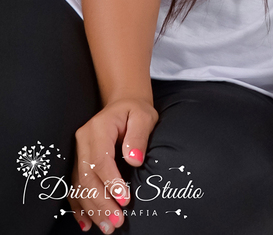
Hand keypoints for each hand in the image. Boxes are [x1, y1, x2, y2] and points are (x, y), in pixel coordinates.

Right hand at [70, 97, 157, 232]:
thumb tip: (135, 160)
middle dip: (101, 202)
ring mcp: (77, 154)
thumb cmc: (135, 111)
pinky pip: (74, 188)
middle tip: (116, 222)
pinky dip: (79, 207)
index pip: (100, 160)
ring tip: (107, 227)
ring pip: (79, 186)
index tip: (125, 200)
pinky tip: (86, 223)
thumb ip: (138, 137)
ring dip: (91, 209)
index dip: (111, 182)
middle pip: (87, 177)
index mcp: (98, 129)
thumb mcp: (143, 117)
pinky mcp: (78, 163)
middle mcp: (82, 143)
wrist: (122, 105)